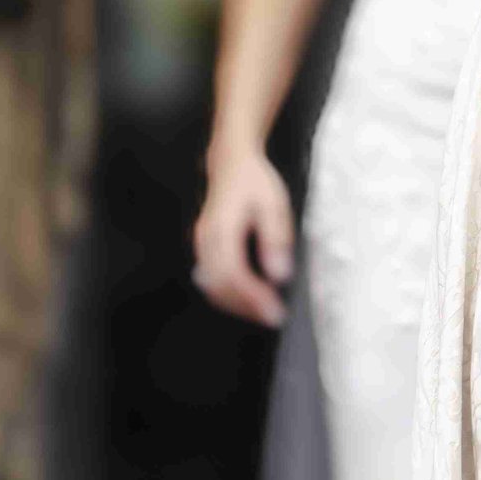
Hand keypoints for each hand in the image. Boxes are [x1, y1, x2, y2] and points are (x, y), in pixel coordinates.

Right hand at [193, 145, 295, 327]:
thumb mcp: (274, 204)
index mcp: (222, 229)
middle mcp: (205, 240)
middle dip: (246, 307)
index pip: (234, 274)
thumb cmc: (255, 182)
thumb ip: (276, 239)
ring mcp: (201, 245)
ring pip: (212, 286)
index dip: (253, 298)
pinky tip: (249, 298)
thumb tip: (279, 276)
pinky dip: (229, 294)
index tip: (275, 312)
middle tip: (274, 317)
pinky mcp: (204, 248)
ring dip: (237, 304)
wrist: (231, 163)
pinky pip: (211, 279)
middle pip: (220, 286)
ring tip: (264, 311)